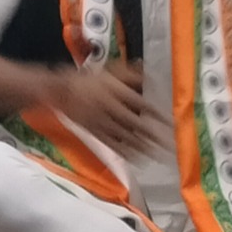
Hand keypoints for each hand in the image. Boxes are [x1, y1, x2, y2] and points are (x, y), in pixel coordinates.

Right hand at [50, 62, 167, 159]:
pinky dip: (125, 153)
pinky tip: (137, 159)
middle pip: (135, 123)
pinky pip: (112, 144)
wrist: (61, 92)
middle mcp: (110, 107)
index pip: (140, 103)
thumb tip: (149, 74)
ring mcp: (102, 122)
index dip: (155, 113)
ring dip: (142, 147)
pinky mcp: (96, 132)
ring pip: (125, 136)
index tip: (170, 122)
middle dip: (153, 135)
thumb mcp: (108, 72)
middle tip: (169, 145)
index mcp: (114, 91)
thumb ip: (129, 73)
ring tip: (157, 155)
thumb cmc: (88, 81)